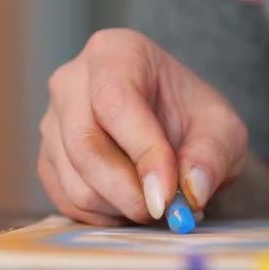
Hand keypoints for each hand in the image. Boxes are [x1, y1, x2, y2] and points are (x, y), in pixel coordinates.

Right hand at [38, 29, 246, 225]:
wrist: (169, 127)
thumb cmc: (191, 118)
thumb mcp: (222, 129)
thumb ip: (212, 155)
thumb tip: (191, 192)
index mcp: (114, 53)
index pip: (115, 101)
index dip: (143, 153)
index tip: (169, 194)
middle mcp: (70, 82)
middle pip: (85, 146)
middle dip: (129, 192)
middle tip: (165, 210)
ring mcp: (51, 122)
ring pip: (75, 183)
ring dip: (121, 207)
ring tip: (154, 201)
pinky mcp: (47, 159)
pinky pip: (67, 202)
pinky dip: (104, 216)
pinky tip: (130, 203)